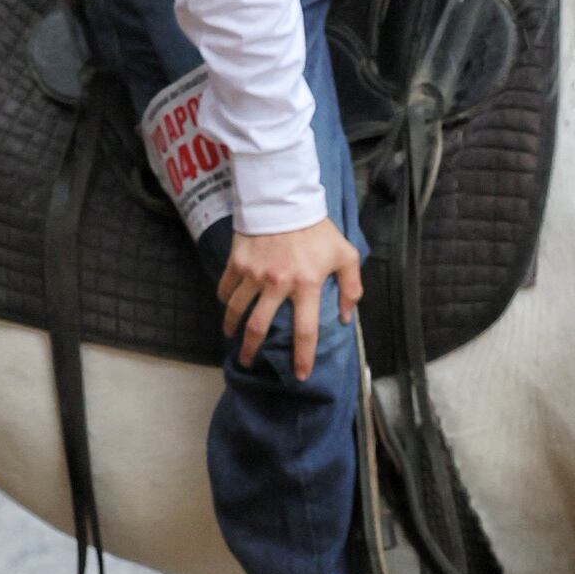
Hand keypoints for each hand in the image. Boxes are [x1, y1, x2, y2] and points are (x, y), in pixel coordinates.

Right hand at [218, 216, 361, 378]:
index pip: (305, 330)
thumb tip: (345, 317)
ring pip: (236, 310)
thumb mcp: (345, 254)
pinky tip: (226, 306)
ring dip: (232, 328)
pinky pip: (225, 288)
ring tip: (231, 337)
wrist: (285, 198)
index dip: (302, 356)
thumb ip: (351, 287)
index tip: (300, 375)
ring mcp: (254, 274)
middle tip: (247, 362)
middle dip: (251, 350)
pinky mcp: (237, 262)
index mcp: (307, 285)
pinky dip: (224, 300)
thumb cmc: (318, 228)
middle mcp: (278, 284)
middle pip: (259, 328)